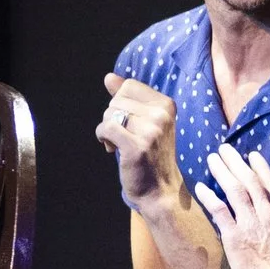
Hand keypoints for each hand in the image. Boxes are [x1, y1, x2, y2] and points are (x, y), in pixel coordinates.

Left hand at [95, 75, 182, 211]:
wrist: (160, 190)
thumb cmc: (150, 156)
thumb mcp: (144, 122)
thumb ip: (128, 98)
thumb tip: (109, 77)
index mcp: (166, 105)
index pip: (129, 86)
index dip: (121, 103)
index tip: (128, 122)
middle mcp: (161, 115)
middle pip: (117, 100)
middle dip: (113, 117)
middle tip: (124, 136)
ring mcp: (151, 130)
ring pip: (110, 114)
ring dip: (108, 129)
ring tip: (120, 144)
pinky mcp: (137, 146)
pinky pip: (106, 129)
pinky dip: (102, 138)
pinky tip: (112, 148)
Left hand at [196, 145, 269, 268]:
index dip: (260, 168)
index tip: (252, 155)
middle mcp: (267, 215)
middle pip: (249, 182)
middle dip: (235, 163)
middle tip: (224, 149)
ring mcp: (250, 224)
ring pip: (235, 190)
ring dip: (222, 172)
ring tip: (212, 159)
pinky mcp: (234, 237)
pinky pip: (220, 211)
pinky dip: (209, 197)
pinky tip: (201, 187)